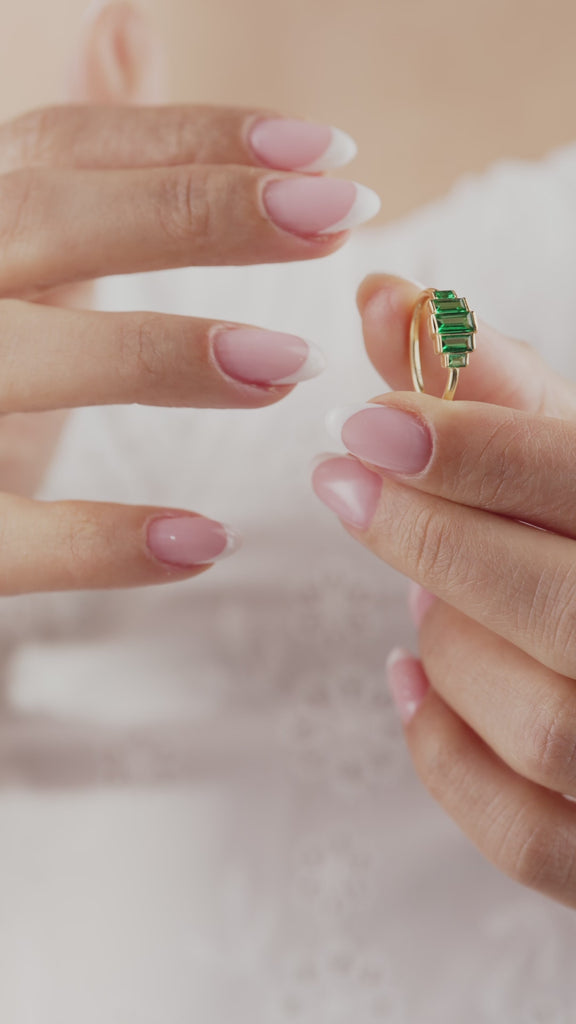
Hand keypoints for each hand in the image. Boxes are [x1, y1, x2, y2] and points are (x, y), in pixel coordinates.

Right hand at [0, 2, 378, 594]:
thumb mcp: (14, 250)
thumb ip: (70, 164)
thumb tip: (130, 19)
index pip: (63, 146)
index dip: (193, 138)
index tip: (327, 149)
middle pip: (44, 222)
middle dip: (194, 212)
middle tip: (340, 212)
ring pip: (20, 359)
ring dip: (158, 354)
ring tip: (291, 364)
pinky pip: (10, 537)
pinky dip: (105, 543)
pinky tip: (208, 541)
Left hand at [312, 273, 575, 909]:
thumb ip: (497, 393)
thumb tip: (387, 298)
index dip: (479, 447)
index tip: (368, 417)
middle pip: (555, 607)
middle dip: (432, 537)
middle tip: (346, 480)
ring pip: (537, 721)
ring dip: (452, 644)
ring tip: (424, 588)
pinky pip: (528, 834)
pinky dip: (449, 758)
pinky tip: (412, 681)